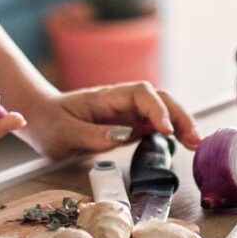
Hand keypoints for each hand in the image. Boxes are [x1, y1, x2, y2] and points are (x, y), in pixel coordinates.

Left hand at [22, 81, 201, 158]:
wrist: (40, 119)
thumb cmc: (49, 124)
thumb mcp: (63, 133)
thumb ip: (92, 135)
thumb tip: (124, 136)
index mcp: (106, 97)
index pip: (140, 94)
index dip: (157, 109)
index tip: (166, 131)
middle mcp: (121, 101)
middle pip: (159, 98)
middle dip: (179, 115)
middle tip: (195, 140)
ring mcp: (127, 112)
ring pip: (161, 110)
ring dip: (180, 122)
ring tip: (196, 143)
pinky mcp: (129, 125)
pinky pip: (155, 124)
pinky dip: (172, 131)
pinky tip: (183, 143)